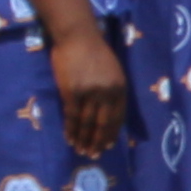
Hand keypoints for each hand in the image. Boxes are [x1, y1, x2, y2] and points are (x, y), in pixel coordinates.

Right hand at [50, 24, 128, 158]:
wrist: (77, 36)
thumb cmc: (94, 51)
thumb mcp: (113, 71)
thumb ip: (112, 90)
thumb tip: (106, 112)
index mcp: (120, 88)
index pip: (118, 117)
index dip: (112, 134)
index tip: (108, 146)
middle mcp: (108, 93)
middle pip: (103, 124)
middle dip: (98, 142)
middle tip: (93, 155)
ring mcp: (90, 93)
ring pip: (87, 123)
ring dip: (83, 139)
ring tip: (80, 150)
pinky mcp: (72, 92)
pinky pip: (72, 116)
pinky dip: (71, 129)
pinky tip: (70, 138)